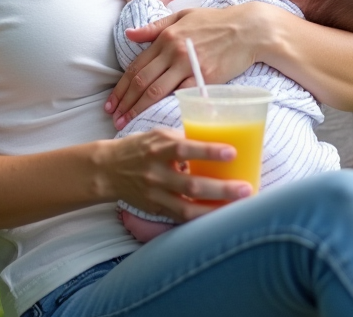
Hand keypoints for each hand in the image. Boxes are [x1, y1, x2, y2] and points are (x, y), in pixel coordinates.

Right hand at [98, 128, 253, 222]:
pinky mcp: (156, 209)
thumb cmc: (140, 147)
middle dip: (221, 189)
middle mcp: (156, 172)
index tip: (232, 152)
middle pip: (191, 184)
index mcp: (159, 148)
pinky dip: (201, 218)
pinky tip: (219, 217)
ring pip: (187, 208)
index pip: (186, 148)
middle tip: (245, 189)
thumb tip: (215, 145)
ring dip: (215, 209)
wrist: (107, 170)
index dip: (209, 151)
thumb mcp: (159, 135)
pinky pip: (181, 217)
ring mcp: (155, 194)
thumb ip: (184, 140)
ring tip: (238, 207)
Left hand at [105, 3, 277, 129]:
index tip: (111, 102)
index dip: (121, 87)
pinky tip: (156, 118)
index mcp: (166, 37)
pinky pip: (180, 95)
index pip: (136, 66)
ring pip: (155, 91)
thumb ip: (155, 27)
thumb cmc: (216, 22)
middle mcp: (173, 52)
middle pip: (141, 81)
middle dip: (124, 102)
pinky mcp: (204, 77)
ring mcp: (188, 65)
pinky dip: (166, 106)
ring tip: (127, 122)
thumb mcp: (183, 16)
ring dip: (138, 109)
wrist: (248, 29)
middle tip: (113, 117)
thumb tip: (129, 34)